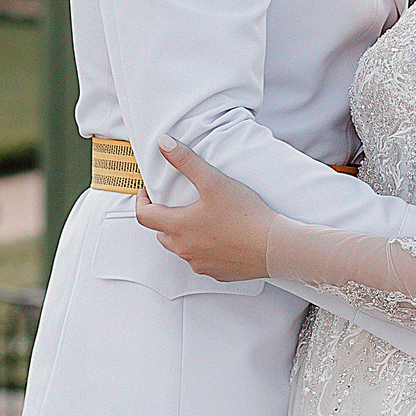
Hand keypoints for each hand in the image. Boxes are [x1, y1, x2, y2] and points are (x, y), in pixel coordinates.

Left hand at [132, 136, 275, 281]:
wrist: (274, 247)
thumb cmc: (245, 215)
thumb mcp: (213, 181)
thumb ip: (186, 160)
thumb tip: (163, 143)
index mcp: (178, 227)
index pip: (144, 216)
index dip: (141, 202)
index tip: (146, 193)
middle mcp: (185, 249)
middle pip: (162, 233)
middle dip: (163, 218)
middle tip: (174, 203)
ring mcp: (200, 264)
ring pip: (181, 248)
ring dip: (183, 234)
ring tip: (199, 218)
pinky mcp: (218, 272)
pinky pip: (202, 261)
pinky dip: (204, 249)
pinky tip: (220, 237)